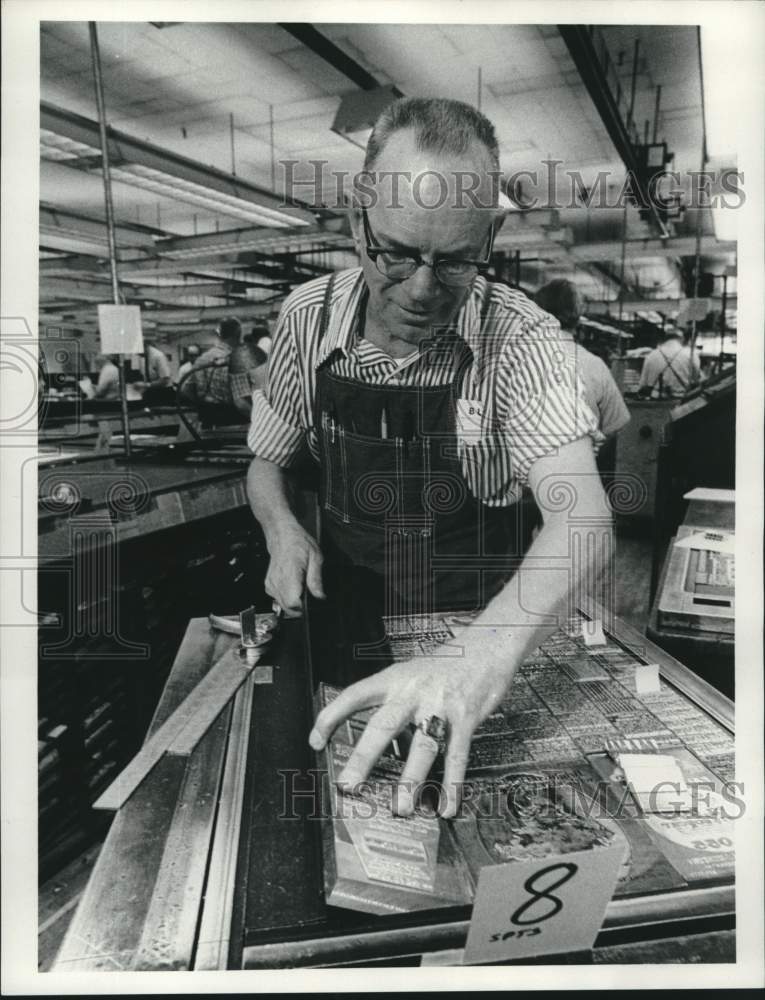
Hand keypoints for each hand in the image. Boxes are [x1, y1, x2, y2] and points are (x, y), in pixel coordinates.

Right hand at [264, 522, 324, 615]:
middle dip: (299, 607)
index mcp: (290, 573)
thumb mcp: (316, 557)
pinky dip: (285, 597)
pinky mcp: (268, 584)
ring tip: (300, 590)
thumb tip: (320, 596)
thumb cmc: (298, 542)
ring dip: (292, 603)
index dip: (303, 607)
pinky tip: (292, 588)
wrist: (282, 534)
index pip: (293, 602)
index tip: (310, 603)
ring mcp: (271, 583)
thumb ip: (316, 579)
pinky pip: (277, 599)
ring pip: (281, 605)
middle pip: (287, 607)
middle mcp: (278, 580)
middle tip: (308, 597)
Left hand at [309, 649, 513, 817]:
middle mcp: (414, 691)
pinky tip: (447, 804)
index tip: (315, 741)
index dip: (331, 717)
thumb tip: (384, 747)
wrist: (487, 645)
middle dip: (364, 758)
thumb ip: (396, 707)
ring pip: (422, 746)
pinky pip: (457, 755)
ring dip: (411, 780)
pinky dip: (452, 784)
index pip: (354, 696)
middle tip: (349, 785)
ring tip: (401, 807)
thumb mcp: (412, 675)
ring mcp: (441, 705)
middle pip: (384, 725)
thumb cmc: (447, 664)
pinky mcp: (466, 717)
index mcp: (395, 679)